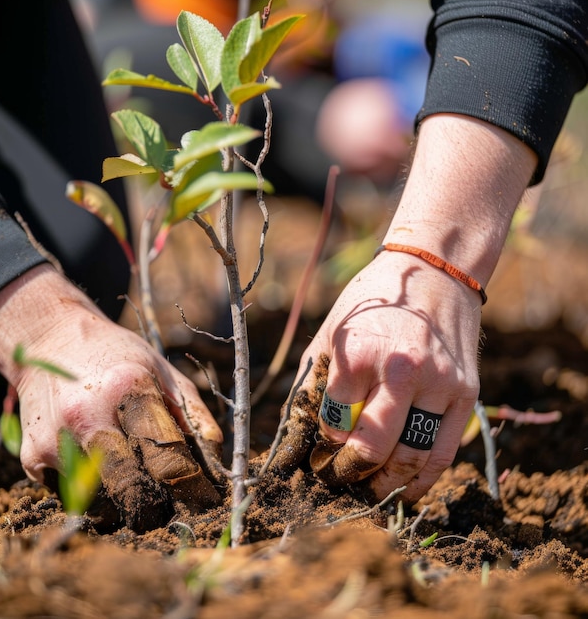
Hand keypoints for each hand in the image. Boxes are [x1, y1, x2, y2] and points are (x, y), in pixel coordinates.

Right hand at [0, 265, 222, 529]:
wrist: (49, 343)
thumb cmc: (118, 358)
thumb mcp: (164, 372)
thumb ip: (195, 416)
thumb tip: (218, 464)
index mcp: (129, 389)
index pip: (168, 457)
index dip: (192, 485)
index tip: (206, 499)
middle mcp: (87, 417)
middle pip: (131, 490)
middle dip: (158, 507)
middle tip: (170, 504)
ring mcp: (55, 441)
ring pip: (100, 504)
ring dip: (123, 505)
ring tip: (135, 486)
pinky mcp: (31, 458)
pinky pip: (71, 498)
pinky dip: (93, 495)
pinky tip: (99, 469)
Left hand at [273, 114, 536, 502]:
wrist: (435, 271)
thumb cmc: (374, 301)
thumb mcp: (332, 333)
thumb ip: (314, 384)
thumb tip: (296, 437)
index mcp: (359, 353)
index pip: (333, 423)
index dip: (322, 448)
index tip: (318, 456)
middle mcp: (401, 370)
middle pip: (370, 448)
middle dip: (348, 474)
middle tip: (337, 480)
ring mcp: (438, 383)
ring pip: (411, 458)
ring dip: (386, 485)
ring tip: (369, 490)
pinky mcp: (465, 394)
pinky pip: (444, 452)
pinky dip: (423, 479)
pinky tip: (405, 488)